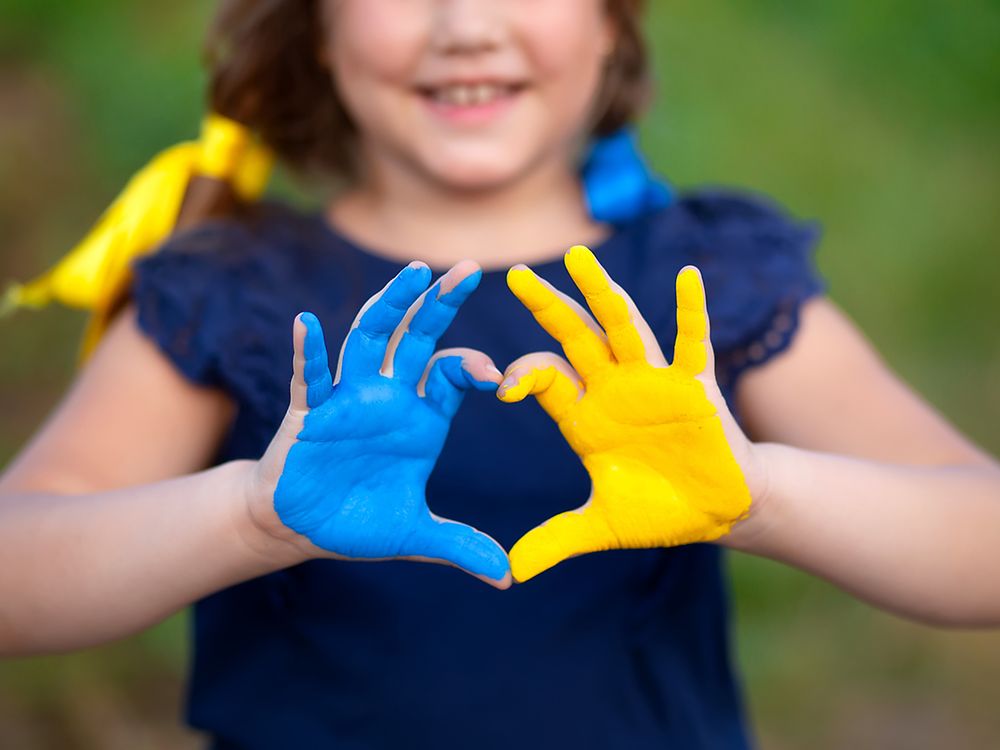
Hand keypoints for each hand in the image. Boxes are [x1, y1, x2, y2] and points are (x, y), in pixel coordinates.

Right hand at [248, 260, 511, 587]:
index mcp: (421, 418)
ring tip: (414, 274)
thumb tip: (508, 577)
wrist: (300, 528)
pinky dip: (309, 352)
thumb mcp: (415, 534)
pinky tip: (306, 323)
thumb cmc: (358, 521)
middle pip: (417, 338)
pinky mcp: (310, 413)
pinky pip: (310, 378)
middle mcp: (389, 397)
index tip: (495, 376)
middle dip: (441, 304)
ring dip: (390, 307)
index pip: (452, 373)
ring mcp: (349, 399)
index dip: (473, 366)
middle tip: (469, 269)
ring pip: (370, 340)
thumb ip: (459, 546)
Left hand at [498, 246, 763, 581]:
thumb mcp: (601, 526)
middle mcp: (613, 390)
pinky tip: (686, 276)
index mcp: (585, 416)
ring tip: (580, 256)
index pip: (545, 379)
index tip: (502, 387)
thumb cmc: (660, 511)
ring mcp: (653, 383)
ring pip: (623, 328)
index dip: (522, 375)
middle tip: (515, 276)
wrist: (718, 511)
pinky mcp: (696, 387)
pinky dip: (690, 310)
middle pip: (574, 338)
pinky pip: (692, 343)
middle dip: (546, 309)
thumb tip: (510, 572)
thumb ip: (557, 540)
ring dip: (603, 294)